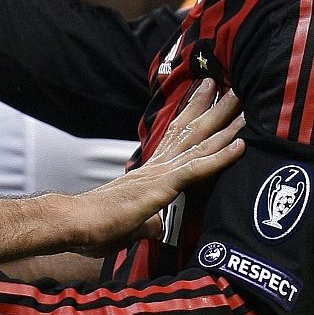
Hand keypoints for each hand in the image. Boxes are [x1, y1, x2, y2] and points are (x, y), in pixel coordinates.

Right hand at [69, 79, 244, 256]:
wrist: (72, 224)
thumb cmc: (94, 226)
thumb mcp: (129, 226)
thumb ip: (145, 223)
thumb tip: (154, 227)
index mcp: (149, 173)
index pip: (175, 139)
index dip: (192, 116)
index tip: (207, 96)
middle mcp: (155, 167)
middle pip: (188, 132)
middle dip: (211, 109)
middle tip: (232, 87)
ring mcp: (158, 175)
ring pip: (197, 144)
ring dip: (223, 124)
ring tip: (241, 103)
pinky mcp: (160, 189)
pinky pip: (196, 170)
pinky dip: (219, 157)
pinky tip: (239, 145)